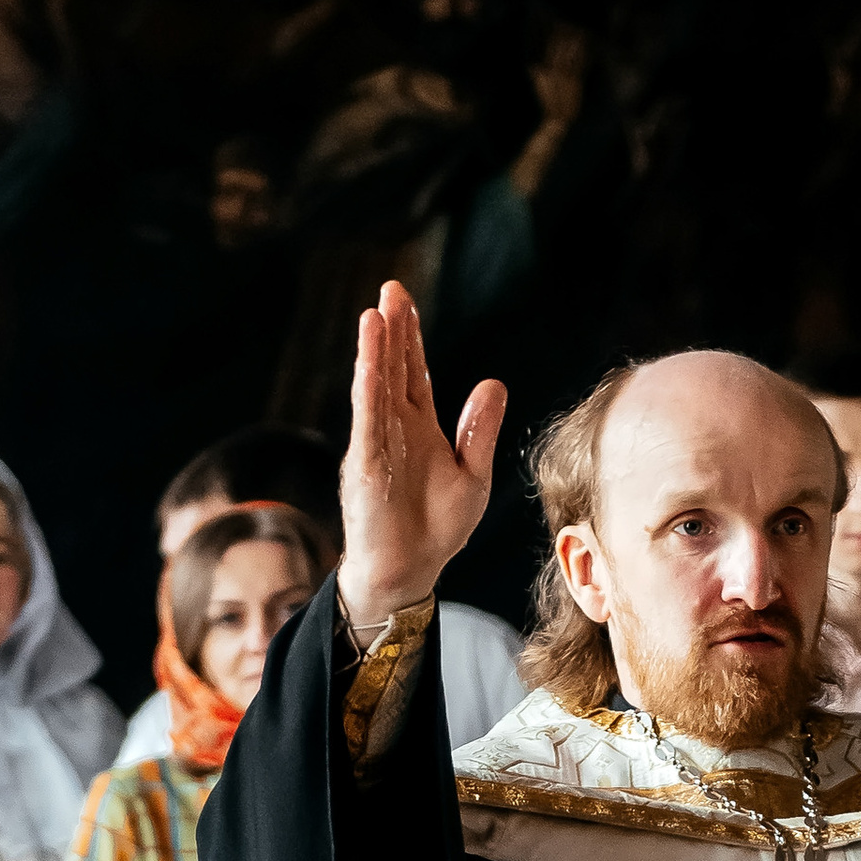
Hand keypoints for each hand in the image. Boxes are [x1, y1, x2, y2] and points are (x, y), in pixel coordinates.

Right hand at [337, 276, 504, 632]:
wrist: (410, 571)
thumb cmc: (437, 530)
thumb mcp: (473, 476)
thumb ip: (480, 431)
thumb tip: (493, 383)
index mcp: (419, 428)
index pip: (413, 372)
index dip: (409, 337)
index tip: (405, 300)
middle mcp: (393, 429)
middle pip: (392, 369)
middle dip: (391, 329)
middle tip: (391, 289)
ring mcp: (377, 445)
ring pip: (376, 387)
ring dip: (376, 351)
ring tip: (376, 313)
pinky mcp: (366, 466)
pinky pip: (367, 421)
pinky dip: (368, 390)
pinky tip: (369, 361)